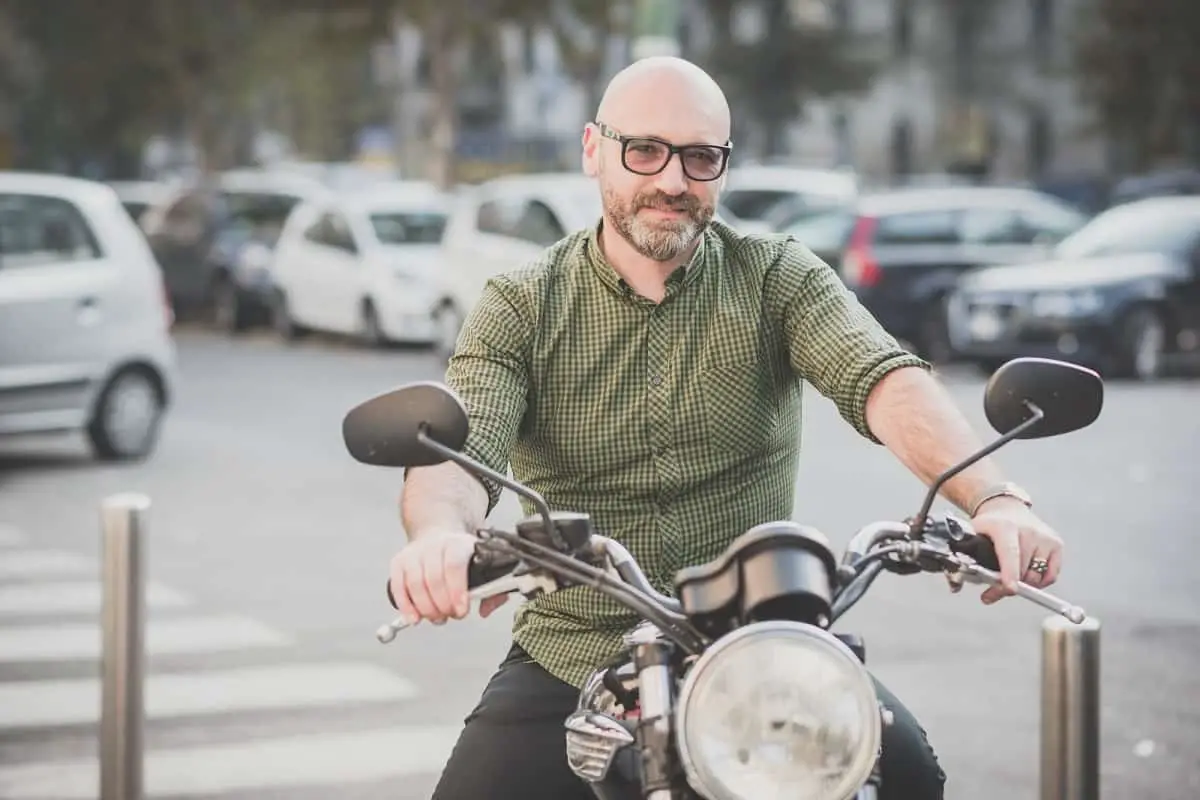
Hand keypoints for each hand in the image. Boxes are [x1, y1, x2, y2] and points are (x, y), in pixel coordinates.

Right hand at [388, 530, 508, 624]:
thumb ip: (492, 590)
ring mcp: (414, 553)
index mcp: (459, 544)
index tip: (461, 610)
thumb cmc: (462, 557)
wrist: (439, 535)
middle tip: (451, 615)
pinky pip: (398, 587)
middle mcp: (435, 545)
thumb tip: (485, 610)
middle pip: (434, 578)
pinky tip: (414, 618)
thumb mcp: (484, 566)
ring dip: (426, 608)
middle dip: (443, 605)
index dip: (457, 591)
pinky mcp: (399, 562)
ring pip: (415, 585)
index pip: (454, 565)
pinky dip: (405, 606)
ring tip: (437, 617)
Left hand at [970, 498, 1062, 604]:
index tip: (1010, 588)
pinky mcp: (1057, 544)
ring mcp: (1045, 537)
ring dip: (1022, 584)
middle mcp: (1029, 530)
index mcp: (1005, 527)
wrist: (1007, 509)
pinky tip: (1025, 574)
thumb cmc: (989, 526)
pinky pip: (1050, 576)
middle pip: (1021, 572)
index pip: (1009, 553)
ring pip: (1036, 578)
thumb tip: (955, 586)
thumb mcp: (972, 534)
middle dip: (1006, 586)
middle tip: (992, 590)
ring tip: (1009, 577)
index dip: (1009, 573)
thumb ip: (964, 558)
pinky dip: (1039, 582)